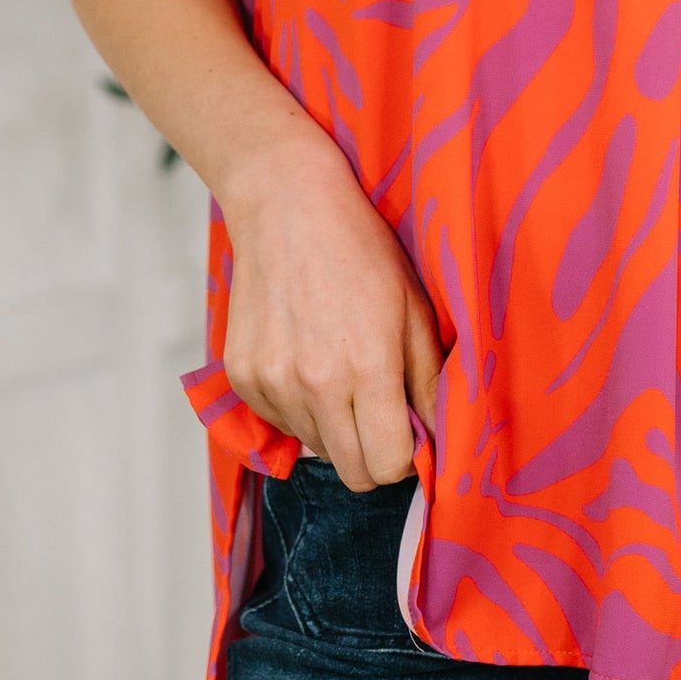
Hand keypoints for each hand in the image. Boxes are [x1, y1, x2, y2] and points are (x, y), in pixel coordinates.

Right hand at [216, 125, 440, 489]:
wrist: (286, 206)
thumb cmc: (360, 251)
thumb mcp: (415, 310)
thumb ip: (429, 385)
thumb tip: (438, 444)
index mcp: (367, 367)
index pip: (388, 466)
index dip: (406, 459)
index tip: (410, 434)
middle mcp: (313, 384)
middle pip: (352, 473)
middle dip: (374, 455)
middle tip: (382, 415)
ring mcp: (272, 383)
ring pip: (316, 448)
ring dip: (336, 427)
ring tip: (341, 369)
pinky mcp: (243, 377)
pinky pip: (281, 423)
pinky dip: (300, 407)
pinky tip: (307, 358)